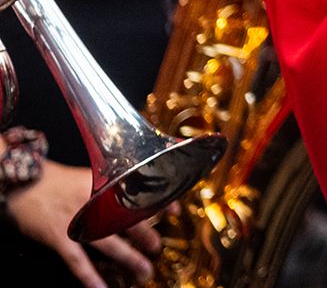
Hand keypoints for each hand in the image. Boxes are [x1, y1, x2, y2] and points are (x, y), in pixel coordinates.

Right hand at [4, 161, 159, 287]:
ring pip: (108, 243)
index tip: (176, 210)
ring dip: (128, 258)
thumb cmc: (60, 181)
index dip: (160, 200)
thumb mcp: (91, 175)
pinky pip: (77, 260)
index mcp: (106, 183)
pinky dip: (89, 276)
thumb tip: (143, 196)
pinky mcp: (58, 237)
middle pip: (127, 220)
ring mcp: (77, 220)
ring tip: (144, 271)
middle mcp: (95, 201)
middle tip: (158, 248)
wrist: (25, 182)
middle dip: (146, 235)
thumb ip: (115, 186)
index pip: (140, 191)